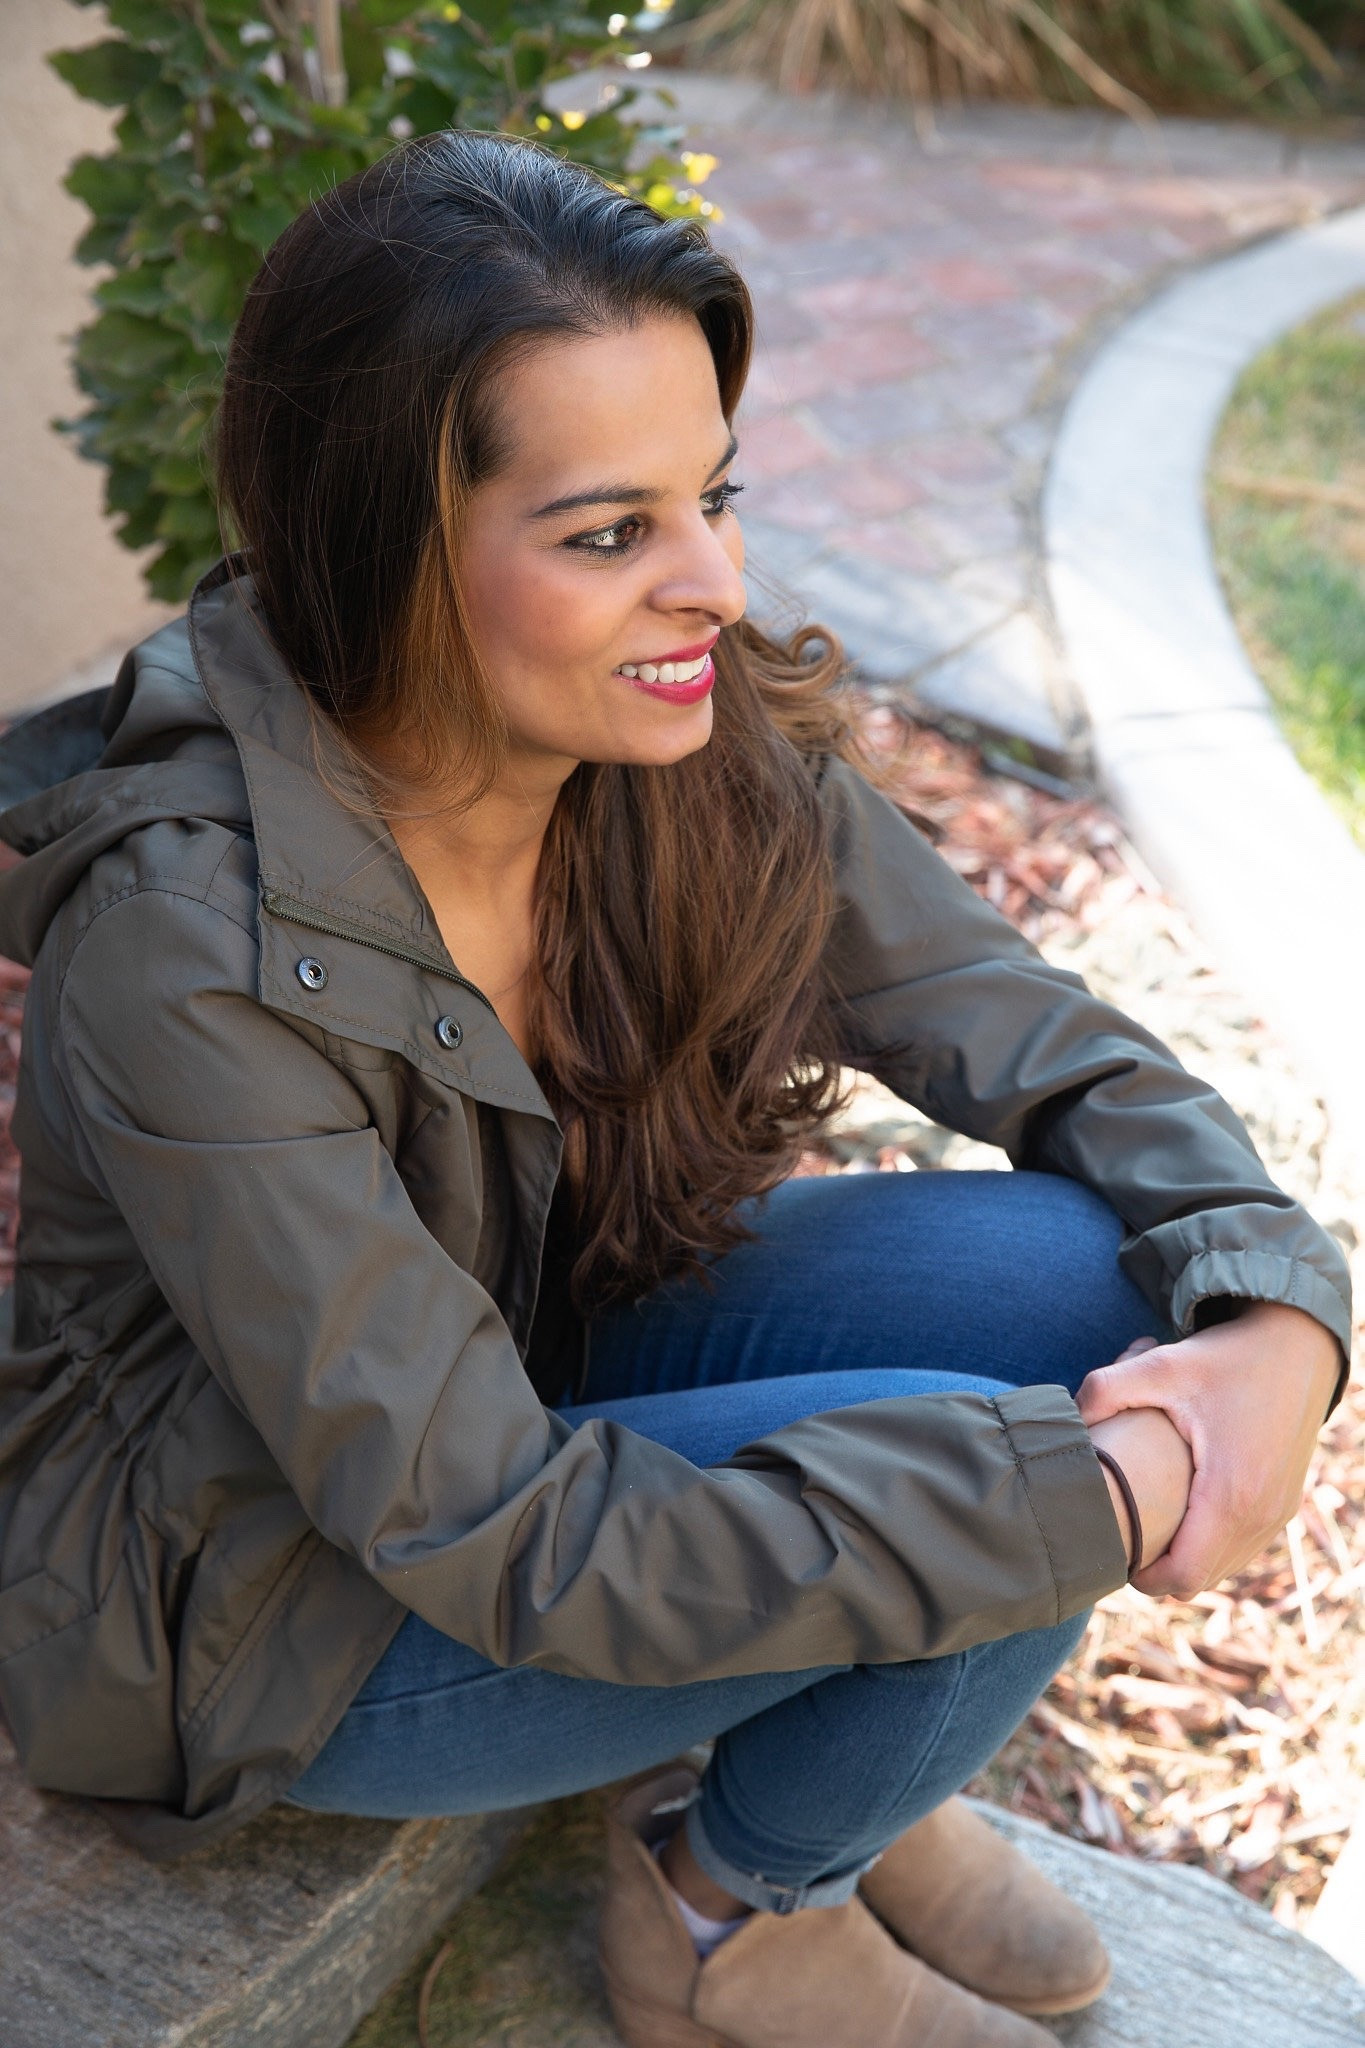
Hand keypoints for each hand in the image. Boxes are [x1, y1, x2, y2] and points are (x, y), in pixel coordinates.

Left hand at [1078, 1304, 1342, 1599]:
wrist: (1298, 1346)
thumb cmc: (1227, 1358)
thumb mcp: (1161, 1364)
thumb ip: (1106, 1390)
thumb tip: (1068, 1421)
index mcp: (1231, 1492)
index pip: (1184, 1575)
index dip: (1143, 1577)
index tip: (1113, 1555)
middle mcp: (1262, 1513)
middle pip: (1201, 1580)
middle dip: (1158, 1570)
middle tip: (1123, 1538)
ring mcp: (1278, 1512)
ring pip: (1224, 1567)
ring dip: (1186, 1557)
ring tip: (1147, 1525)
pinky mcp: (1284, 1504)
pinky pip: (1243, 1547)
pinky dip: (1211, 1543)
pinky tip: (1180, 1511)